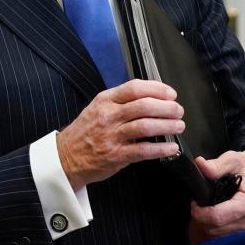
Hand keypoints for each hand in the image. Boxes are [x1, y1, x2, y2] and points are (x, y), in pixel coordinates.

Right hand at [56, 79, 183, 190]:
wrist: (65, 156)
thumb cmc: (84, 132)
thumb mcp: (97, 108)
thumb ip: (120, 102)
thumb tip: (151, 99)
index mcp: (105, 100)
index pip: (134, 88)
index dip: (157, 89)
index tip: (170, 93)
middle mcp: (108, 116)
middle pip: (144, 106)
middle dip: (167, 107)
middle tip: (178, 110)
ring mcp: (111, 136)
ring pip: (145, 126)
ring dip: (167, 126)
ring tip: (179, 126)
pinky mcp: (115, 156)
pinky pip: (143, 151)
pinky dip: (161, 149)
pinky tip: (172, 147)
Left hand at [189, 151, 244, 242]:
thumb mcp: (235, 160)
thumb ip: (217, 165)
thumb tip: (202, 166)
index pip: (217, 217)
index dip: (200, 212)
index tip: (195, 203)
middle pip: (214, 229)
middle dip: (201, 218)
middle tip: (198, 205)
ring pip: (216, 236)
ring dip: (206, 225)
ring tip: (206, 210)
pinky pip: (222, 238)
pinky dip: (213, 229)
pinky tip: (212, 217)